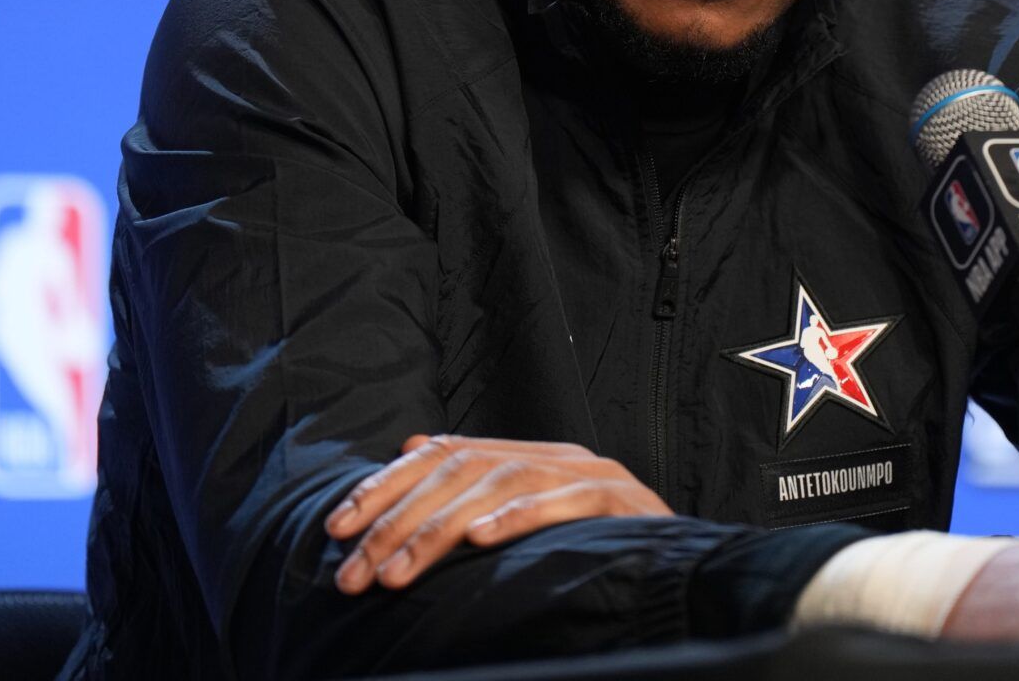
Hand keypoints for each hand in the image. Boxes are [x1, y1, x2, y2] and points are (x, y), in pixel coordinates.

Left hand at [325, 435, 670, 593]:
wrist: (683, 567)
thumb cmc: (596, 551)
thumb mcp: (528, 517)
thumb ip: (476, 484)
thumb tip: (413, 444)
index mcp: (530, 454)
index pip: (443, 453)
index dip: (386, 486)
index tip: (335, 528)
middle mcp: (557, 454)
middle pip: (463, 469)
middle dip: (397, 520)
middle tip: (352, 572)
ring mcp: (593, 473)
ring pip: (502, 483)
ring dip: (440, 530)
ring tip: (396, 574)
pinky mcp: (623, 502)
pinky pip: (568, 502)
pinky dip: (520, 517)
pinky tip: (481, 540)